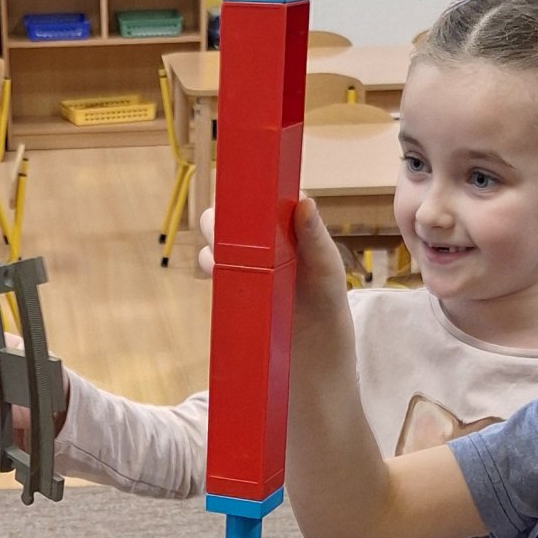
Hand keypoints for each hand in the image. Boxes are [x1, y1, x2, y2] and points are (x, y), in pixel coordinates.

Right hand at [198, 200, 352, 362]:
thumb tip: (304, 203)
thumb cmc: (326, 301)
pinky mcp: (232, 281)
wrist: (313, 347)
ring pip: (217, 235)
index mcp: (288, 224)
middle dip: (226, 213)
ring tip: (223, 248)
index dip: (254, 190)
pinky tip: (217, 269)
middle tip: (230, 224)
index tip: (248, 192)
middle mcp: (263, 236)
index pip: (266, 195)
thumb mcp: (326, 267)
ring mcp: (246, 258)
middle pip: (234, 212)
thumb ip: (315, 237)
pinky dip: (211, 263)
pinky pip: (212, 265)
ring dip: (215, 237)